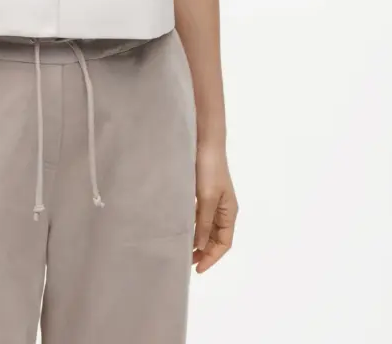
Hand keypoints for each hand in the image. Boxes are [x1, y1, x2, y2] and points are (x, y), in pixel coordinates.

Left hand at [192, 141, 237, 272]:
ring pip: (207, 228)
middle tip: (188, 263)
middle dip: (205, 252)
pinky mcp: (203, 193)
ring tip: (184, 251)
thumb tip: (201, 247)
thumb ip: (203, 223)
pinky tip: (182, 230)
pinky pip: (200, 216)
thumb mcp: (207, 198)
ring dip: (198, 240)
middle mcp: (223, 208)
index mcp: (229, 212)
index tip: (198, 269)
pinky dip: (192, 226)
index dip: (213, 257)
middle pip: (216, 238)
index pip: (224, 243)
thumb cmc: (209, 169)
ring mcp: (213, 200)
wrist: (204, 142)